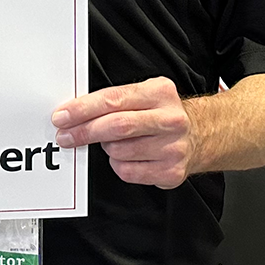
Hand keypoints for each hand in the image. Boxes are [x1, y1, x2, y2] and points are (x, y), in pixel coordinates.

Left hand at [51, 77, 196, 188]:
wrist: (201, 134)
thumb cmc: (163, 114)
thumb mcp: (145, 94)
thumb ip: (115, 100)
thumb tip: (75, 112)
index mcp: (160, 93)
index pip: (113, 99)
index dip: (83, 109)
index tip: (63, 116)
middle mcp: (170, 119)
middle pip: (116, 126)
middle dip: (84, 132)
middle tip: (66, 136)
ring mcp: (173, 147)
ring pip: (119, 151)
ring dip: (107, 149)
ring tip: (115, 143)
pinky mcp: (171, 171)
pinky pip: (128, 171)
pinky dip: (119, 165)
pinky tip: (128, 157)